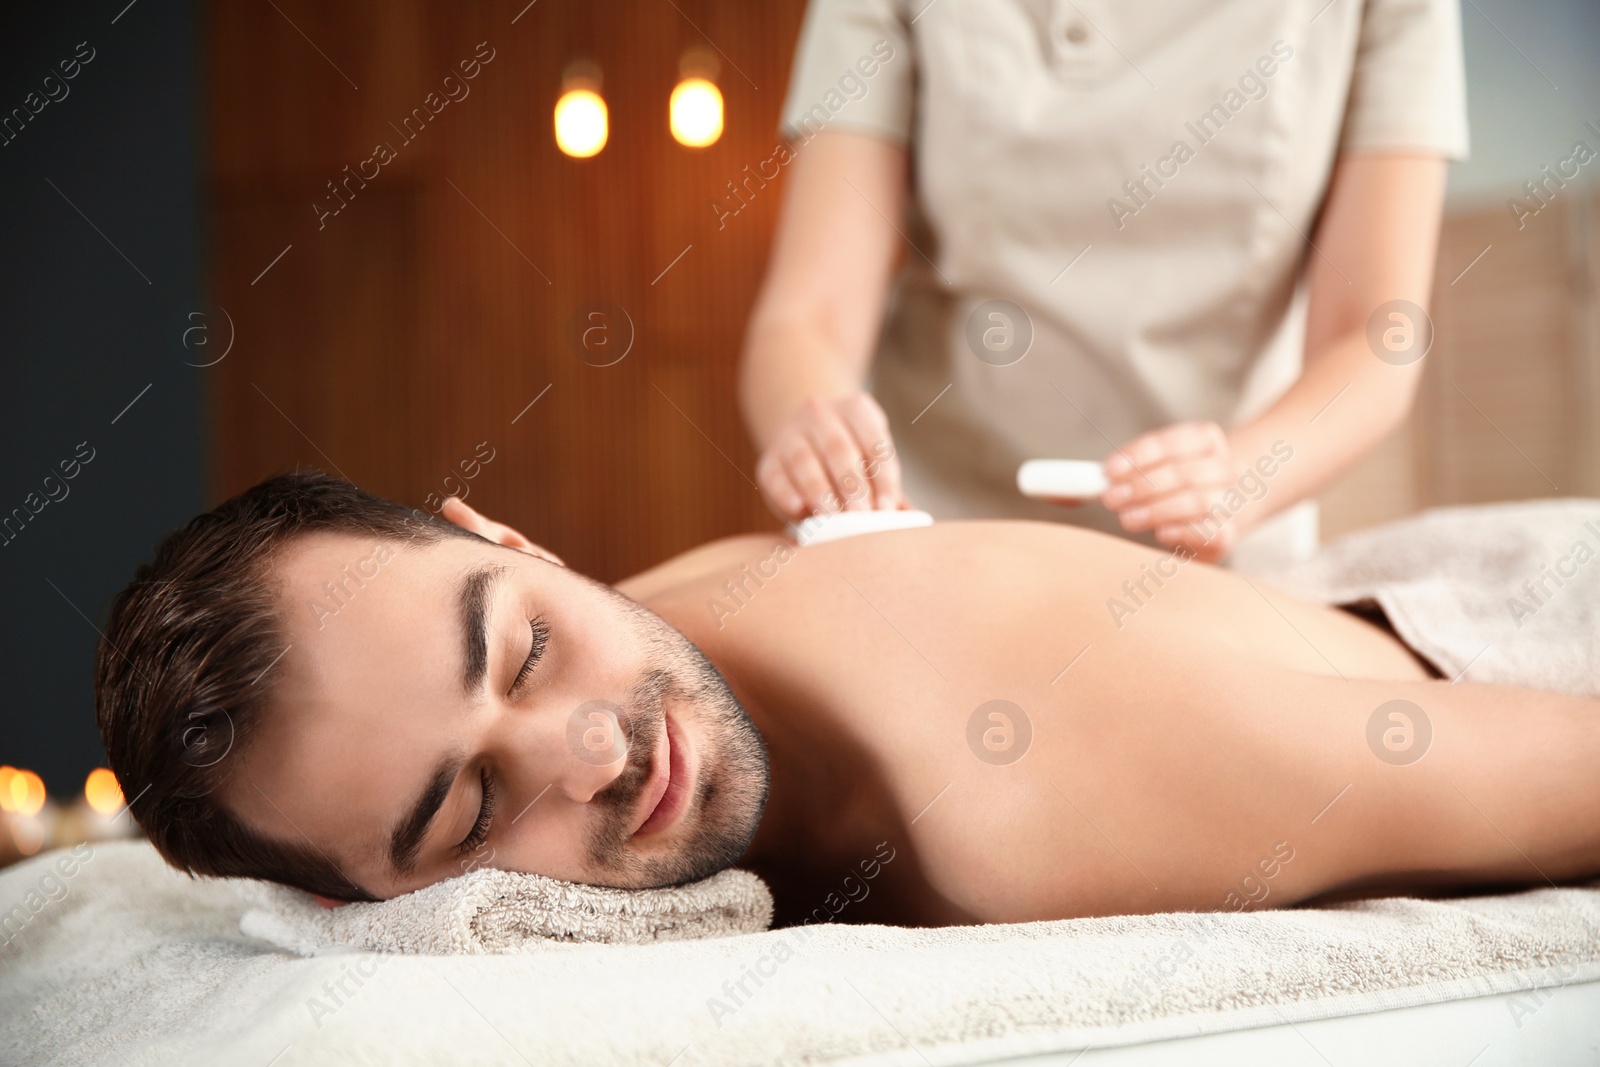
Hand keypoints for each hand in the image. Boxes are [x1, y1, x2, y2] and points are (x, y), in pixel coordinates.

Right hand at [754, 392, 906, 520]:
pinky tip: (799, 510)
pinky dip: (786, 494)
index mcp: (857, 408)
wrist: (805, 437)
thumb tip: (911, 520)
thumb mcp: (873, 459)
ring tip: (833, 518)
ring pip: (804, 460)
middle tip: (862, 516)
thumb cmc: (852, 457)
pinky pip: (775, 476)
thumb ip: (890, 488)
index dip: (882, 477)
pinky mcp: (768, 459)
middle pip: (838, 449)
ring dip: (819, 491)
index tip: (887, 508)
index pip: (874, 441)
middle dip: (851, 485)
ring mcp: (790, 433)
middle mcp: (820, 413)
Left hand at [1101, 421, 1244, 561]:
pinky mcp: (1230, 533)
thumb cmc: (1182, 484)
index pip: (1175, 441)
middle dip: (1143, 486)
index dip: (1142, 455)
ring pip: (1198, 502)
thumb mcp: (1162, 464)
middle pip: (1185, 473)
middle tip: (1112, 498)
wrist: (1224, 507)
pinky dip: (1185, 531)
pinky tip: (1162, 533)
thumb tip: (1099, 478)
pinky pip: (1212, 532)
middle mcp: (1226, 467)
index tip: (1110, 471)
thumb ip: (1134, 467)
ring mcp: (1232, 500)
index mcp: (1208, 440)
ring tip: (1128, 518)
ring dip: (1158, 510)